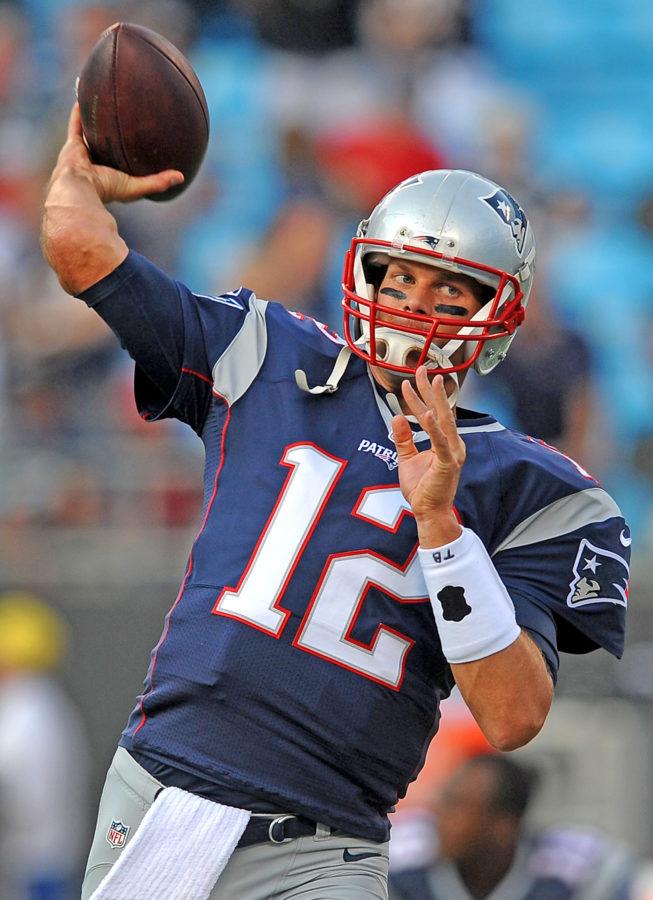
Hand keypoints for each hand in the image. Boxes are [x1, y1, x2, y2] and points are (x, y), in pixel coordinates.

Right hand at [49, 103, 183, 203]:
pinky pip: (77, 122)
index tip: (140, 143)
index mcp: (109, 176)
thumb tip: (182, 177)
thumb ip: (158, 182)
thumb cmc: (107, 190)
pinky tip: (87, 92)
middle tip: (125, 119)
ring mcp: (83, 153)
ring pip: (91, 133)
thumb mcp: (137, 186)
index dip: (129, 154)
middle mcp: (96, 164)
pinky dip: (80, 109)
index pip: (121, 163)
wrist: (79, 188)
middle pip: (106, 146)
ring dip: (96, 120)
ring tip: (105, 102)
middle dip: (113, 135)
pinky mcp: (72, 143)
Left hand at [390, 368, 464, 545]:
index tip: (409, 382)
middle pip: (440, 410)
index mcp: (443, 442)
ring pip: (443, 420)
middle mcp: (452, 443)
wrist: (429, 512)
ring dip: (436, 399)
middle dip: (430, 389)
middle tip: (422, 368)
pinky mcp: (448, 462)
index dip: (419, 398)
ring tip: (430, 380)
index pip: (431, 414)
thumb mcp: (406, 459)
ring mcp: (452, 452)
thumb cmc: (422, 488)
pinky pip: (440, 441)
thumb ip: (403, 438)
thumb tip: (397, 417)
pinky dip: (435, 427)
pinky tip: (429, 413)